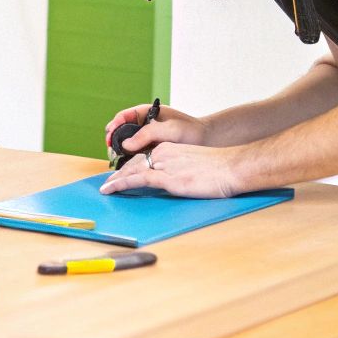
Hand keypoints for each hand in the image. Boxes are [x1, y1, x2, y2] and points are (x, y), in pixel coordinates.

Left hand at [99, 142, 239, 197]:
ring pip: (132, 170)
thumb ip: (180, 168)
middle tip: (108, 182)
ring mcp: (165, 165)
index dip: (130, 166)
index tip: (121, 173)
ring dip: (116, 179)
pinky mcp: (168, 178)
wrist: (232, 167)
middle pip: (134, 163)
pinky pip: (138, 180)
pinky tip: (112, 188)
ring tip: (105, 188)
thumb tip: (175, 178)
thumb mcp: (194, 163)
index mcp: (170, 148)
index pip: (144, 156)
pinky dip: (121, 184)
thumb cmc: (220, 168)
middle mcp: (164, 154)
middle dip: (119, 173)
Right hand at [103, 103, 208, 153]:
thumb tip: (125, 144)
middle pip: (121, 130)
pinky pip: (135, 153)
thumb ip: (147, 134)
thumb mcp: (169, 129)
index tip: (109, 134)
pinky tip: (127, 165)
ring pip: (126, 143)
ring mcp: (147, 138)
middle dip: (114, 138)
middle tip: (110, 148)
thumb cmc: (190, 130)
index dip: (114, 124)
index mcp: (147, 113)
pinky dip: (129, 158)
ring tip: (115, 158)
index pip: (124, 116)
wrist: (206, 141)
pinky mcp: (151, 149)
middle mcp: (144, 124)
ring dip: (119, 150)